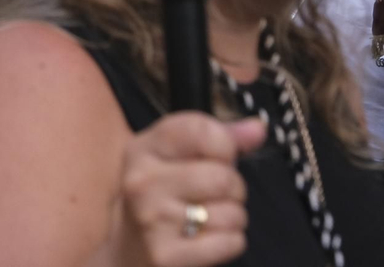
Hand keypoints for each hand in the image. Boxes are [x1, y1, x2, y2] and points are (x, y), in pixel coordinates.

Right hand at [105, 113, 265, 266]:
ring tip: (208, 219)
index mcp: (142, 149)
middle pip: (223, 177)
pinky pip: (230, 242)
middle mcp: (142, 181)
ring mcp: (152, 219)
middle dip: (233, 189)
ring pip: (232, 212)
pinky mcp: (166, 255)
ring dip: (232, 219)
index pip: (200, 130)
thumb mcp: (174, 160)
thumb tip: (257, 129)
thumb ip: (218, 139)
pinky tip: (207, 240)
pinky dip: (229, 243)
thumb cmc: (158, 200)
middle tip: (213, 196)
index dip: (224, 145)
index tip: (217, 157)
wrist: (126, 253)